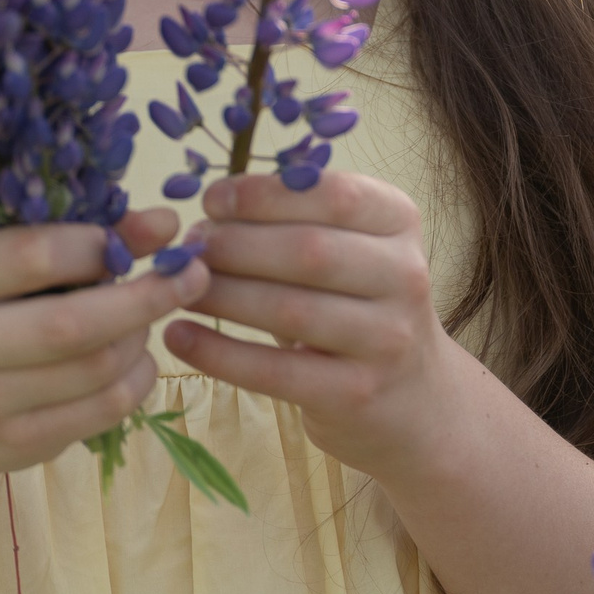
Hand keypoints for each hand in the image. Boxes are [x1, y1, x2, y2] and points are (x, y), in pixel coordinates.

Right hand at [0, 207, 207, 496]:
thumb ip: (70, 237)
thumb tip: (164, 224)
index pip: (33, 255)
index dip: (102, 242)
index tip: (154, 230)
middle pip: (73, 324)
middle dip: (147, 296)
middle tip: (192, 273)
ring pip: (97, 369)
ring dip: (143, 336)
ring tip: (153, 312)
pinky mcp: (16, 444)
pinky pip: (104, 410)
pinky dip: (139, 378)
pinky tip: (139, 356)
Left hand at [163, 172, 458, 479]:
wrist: (415, 399)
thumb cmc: (361, 307)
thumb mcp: (352, 250)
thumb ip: (300, 221)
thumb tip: (211, 211)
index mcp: (399, 222)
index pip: (335, 195)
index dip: (266, 194)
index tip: (212, 200)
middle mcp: (404, 276)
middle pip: (309, 252)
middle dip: (236, 246)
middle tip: (187, 249)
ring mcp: (386, 339)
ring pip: (290, 310)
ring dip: (222, 296)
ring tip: (179, 288)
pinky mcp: (356, 393)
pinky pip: (276, 371)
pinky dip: (219, 353)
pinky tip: (179, 336)